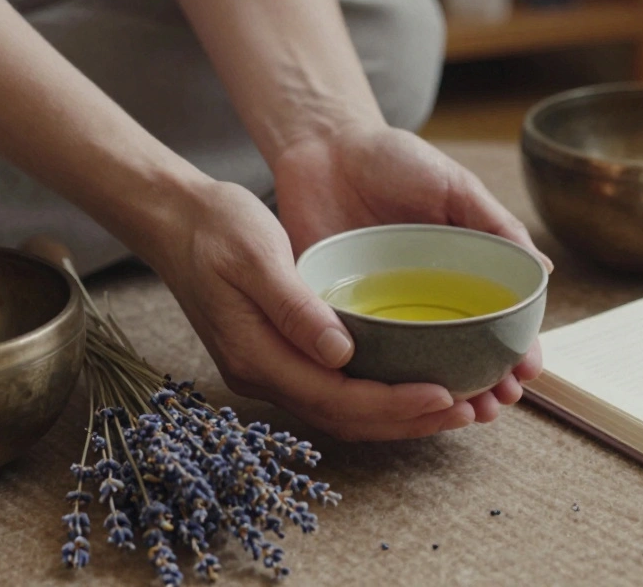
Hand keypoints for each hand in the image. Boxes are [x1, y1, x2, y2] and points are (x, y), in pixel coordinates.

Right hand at [149, 180, 475, 440]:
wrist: (175, 220)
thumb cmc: (216, 229)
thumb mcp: (258, 256)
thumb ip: (295, 308)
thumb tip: (340, 354)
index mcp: (257, 355)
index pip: (337, 398)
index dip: (394, 404)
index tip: (445, 395)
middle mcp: (261, 374)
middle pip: (344, 418)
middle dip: (406, 420)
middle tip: (467, 411)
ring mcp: (265, 371)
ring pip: (338, 413)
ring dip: (393, 416)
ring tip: (450, 408)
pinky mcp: (273, 358)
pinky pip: (330, 394)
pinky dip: (372, 398)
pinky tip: (405, 385)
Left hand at [272, 123, 551, 422]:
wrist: (324, 144)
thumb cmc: (392, 159)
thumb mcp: (451, 185)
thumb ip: (494, 223)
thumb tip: (545, 272)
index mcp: (459, 270)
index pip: (499, 321)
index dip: (518, 350)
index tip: (528, 372)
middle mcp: (425, 297)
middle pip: (465, 354)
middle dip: (488, 384)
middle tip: (498, 403)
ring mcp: (383, 309)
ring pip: (419, 366)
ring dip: (443, 395)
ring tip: (463, 412)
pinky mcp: (338, 312)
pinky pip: (362, 354)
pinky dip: (381, 381)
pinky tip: (397, 399)